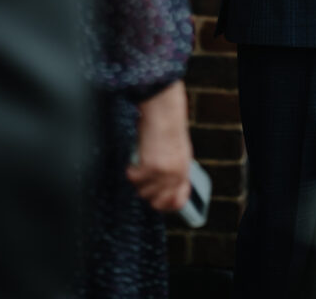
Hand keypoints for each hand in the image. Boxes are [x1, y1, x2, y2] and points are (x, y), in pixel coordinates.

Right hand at [126, 81, 192, 210]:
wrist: (164, 110)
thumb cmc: (168, 126)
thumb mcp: (177, 151)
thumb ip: (173, 170)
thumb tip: (164, 188)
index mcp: (184, 170)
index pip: (178, 201)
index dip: (166, 205)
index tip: (156, 201)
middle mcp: (176, 174)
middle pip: (157, 202)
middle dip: (147, 193)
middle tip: (143, 179)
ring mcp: (164, 173)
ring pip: (143, 192)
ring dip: (138, 180)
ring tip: (140, 164)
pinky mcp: (150, 167)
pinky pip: (134, 179)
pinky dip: (130, 170)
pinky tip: (134, 160)